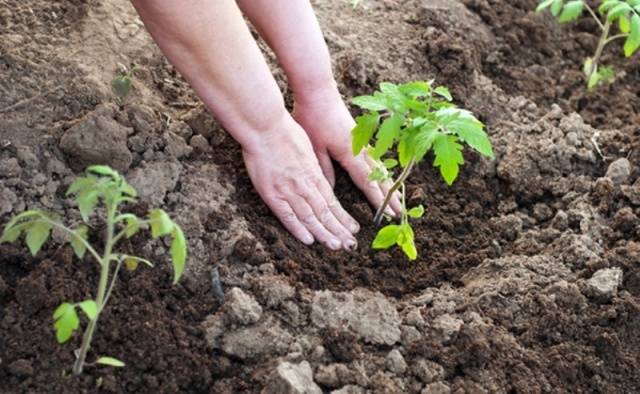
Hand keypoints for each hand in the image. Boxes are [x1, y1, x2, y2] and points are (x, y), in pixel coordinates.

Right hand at [242, 112, 358, 249]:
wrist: (265, 127)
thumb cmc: (284, 132)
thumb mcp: (307, 147)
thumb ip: (313, 166)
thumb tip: (318, 176)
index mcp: (314, 174)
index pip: (332, 201)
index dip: (343, 217)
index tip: (353, 228)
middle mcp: (305, 185)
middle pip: (325, 212)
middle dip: (339, 230)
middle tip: (351, 245)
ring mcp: (289, 191)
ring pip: (310, 217)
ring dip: (324, 233)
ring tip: (336, 246)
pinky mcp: (272, 194)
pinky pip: (287, 216)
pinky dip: (298, 229)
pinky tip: (309, 240)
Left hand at [293, 85, 401, 215]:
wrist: (318, 90)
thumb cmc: (312, 117)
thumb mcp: (314, 147)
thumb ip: (324, 169)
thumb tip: (331, 192)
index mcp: (349, 153)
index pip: (367, 181)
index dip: (377, 199)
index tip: (388, 214)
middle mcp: (360, 148)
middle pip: (379, 176)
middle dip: (389, 195)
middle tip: (400, 213)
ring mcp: (362, 141)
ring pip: (379, 167)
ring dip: (388, 183)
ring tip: (397, 198)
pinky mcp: (359, 135)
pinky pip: (374, 157)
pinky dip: (381, 170)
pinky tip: (383, 175)